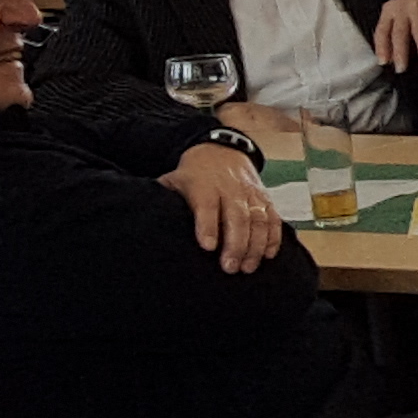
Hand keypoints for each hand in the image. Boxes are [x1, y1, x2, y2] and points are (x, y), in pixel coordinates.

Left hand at [161, 142, 277, 271]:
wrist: (222, 150)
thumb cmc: (194, 174)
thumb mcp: (174, 180)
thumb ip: (163, 198)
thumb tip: (142, 216)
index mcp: (205, 185)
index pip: (208, 206)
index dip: (208, 227)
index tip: (207, 247)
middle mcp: (231, 189)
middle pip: (237, 217)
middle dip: (235, 244)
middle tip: (229, 268)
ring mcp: (251, 194)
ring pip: (258, 220)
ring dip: (256, 246)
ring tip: (248, 267)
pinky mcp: (265, 198)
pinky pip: (274, 219)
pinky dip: (273, 237)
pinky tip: (268, 255)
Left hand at [370, 0, 417, 69]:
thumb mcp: (406, 15)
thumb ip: (399, 33)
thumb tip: (394, 59)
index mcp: (391, 10)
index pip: (382, 31)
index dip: (381, 48)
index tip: (383, 63)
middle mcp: (403, 7)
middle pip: (399, 33)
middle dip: (400, 53)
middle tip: (402, 69)